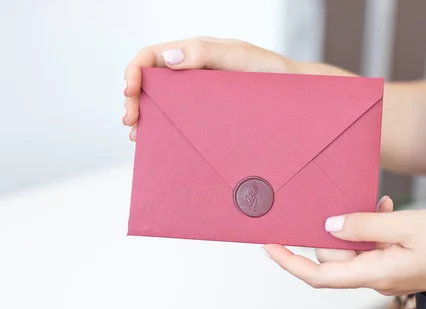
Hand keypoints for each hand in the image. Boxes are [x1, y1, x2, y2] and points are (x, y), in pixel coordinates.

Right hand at [123, 37, 297, 140]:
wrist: (295, 94)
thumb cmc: (272, 74)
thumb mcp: (239, 59)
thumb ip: (206, 54)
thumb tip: (168, 58)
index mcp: (195, 52)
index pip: (152, 56)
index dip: (134, 72)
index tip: (130, 93)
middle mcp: (191, 71)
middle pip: (149, 80)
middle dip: (134, 98)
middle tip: (130, 121)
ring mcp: (197, 93)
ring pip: (159, 100)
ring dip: (144, 115)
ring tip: (138, 134)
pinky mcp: (205, 111)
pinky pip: (176, 115)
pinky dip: (161, 125)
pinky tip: (156, 138)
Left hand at [264, 202, 425, 295]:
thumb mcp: (406, 225)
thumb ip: (364, 225)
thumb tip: (329, 226)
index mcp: (375, 274)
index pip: (320, 275)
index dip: (291, 262)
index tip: (270, 246)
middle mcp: (376, 279)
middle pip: (335, 257)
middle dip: (335, 229)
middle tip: (353, 203)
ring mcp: (386, 274)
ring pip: (354, 250)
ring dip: (358, 226)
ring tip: (382, 205)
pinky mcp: (396, 265)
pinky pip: (371, 248)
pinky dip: (372, 229)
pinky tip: (387, 210)